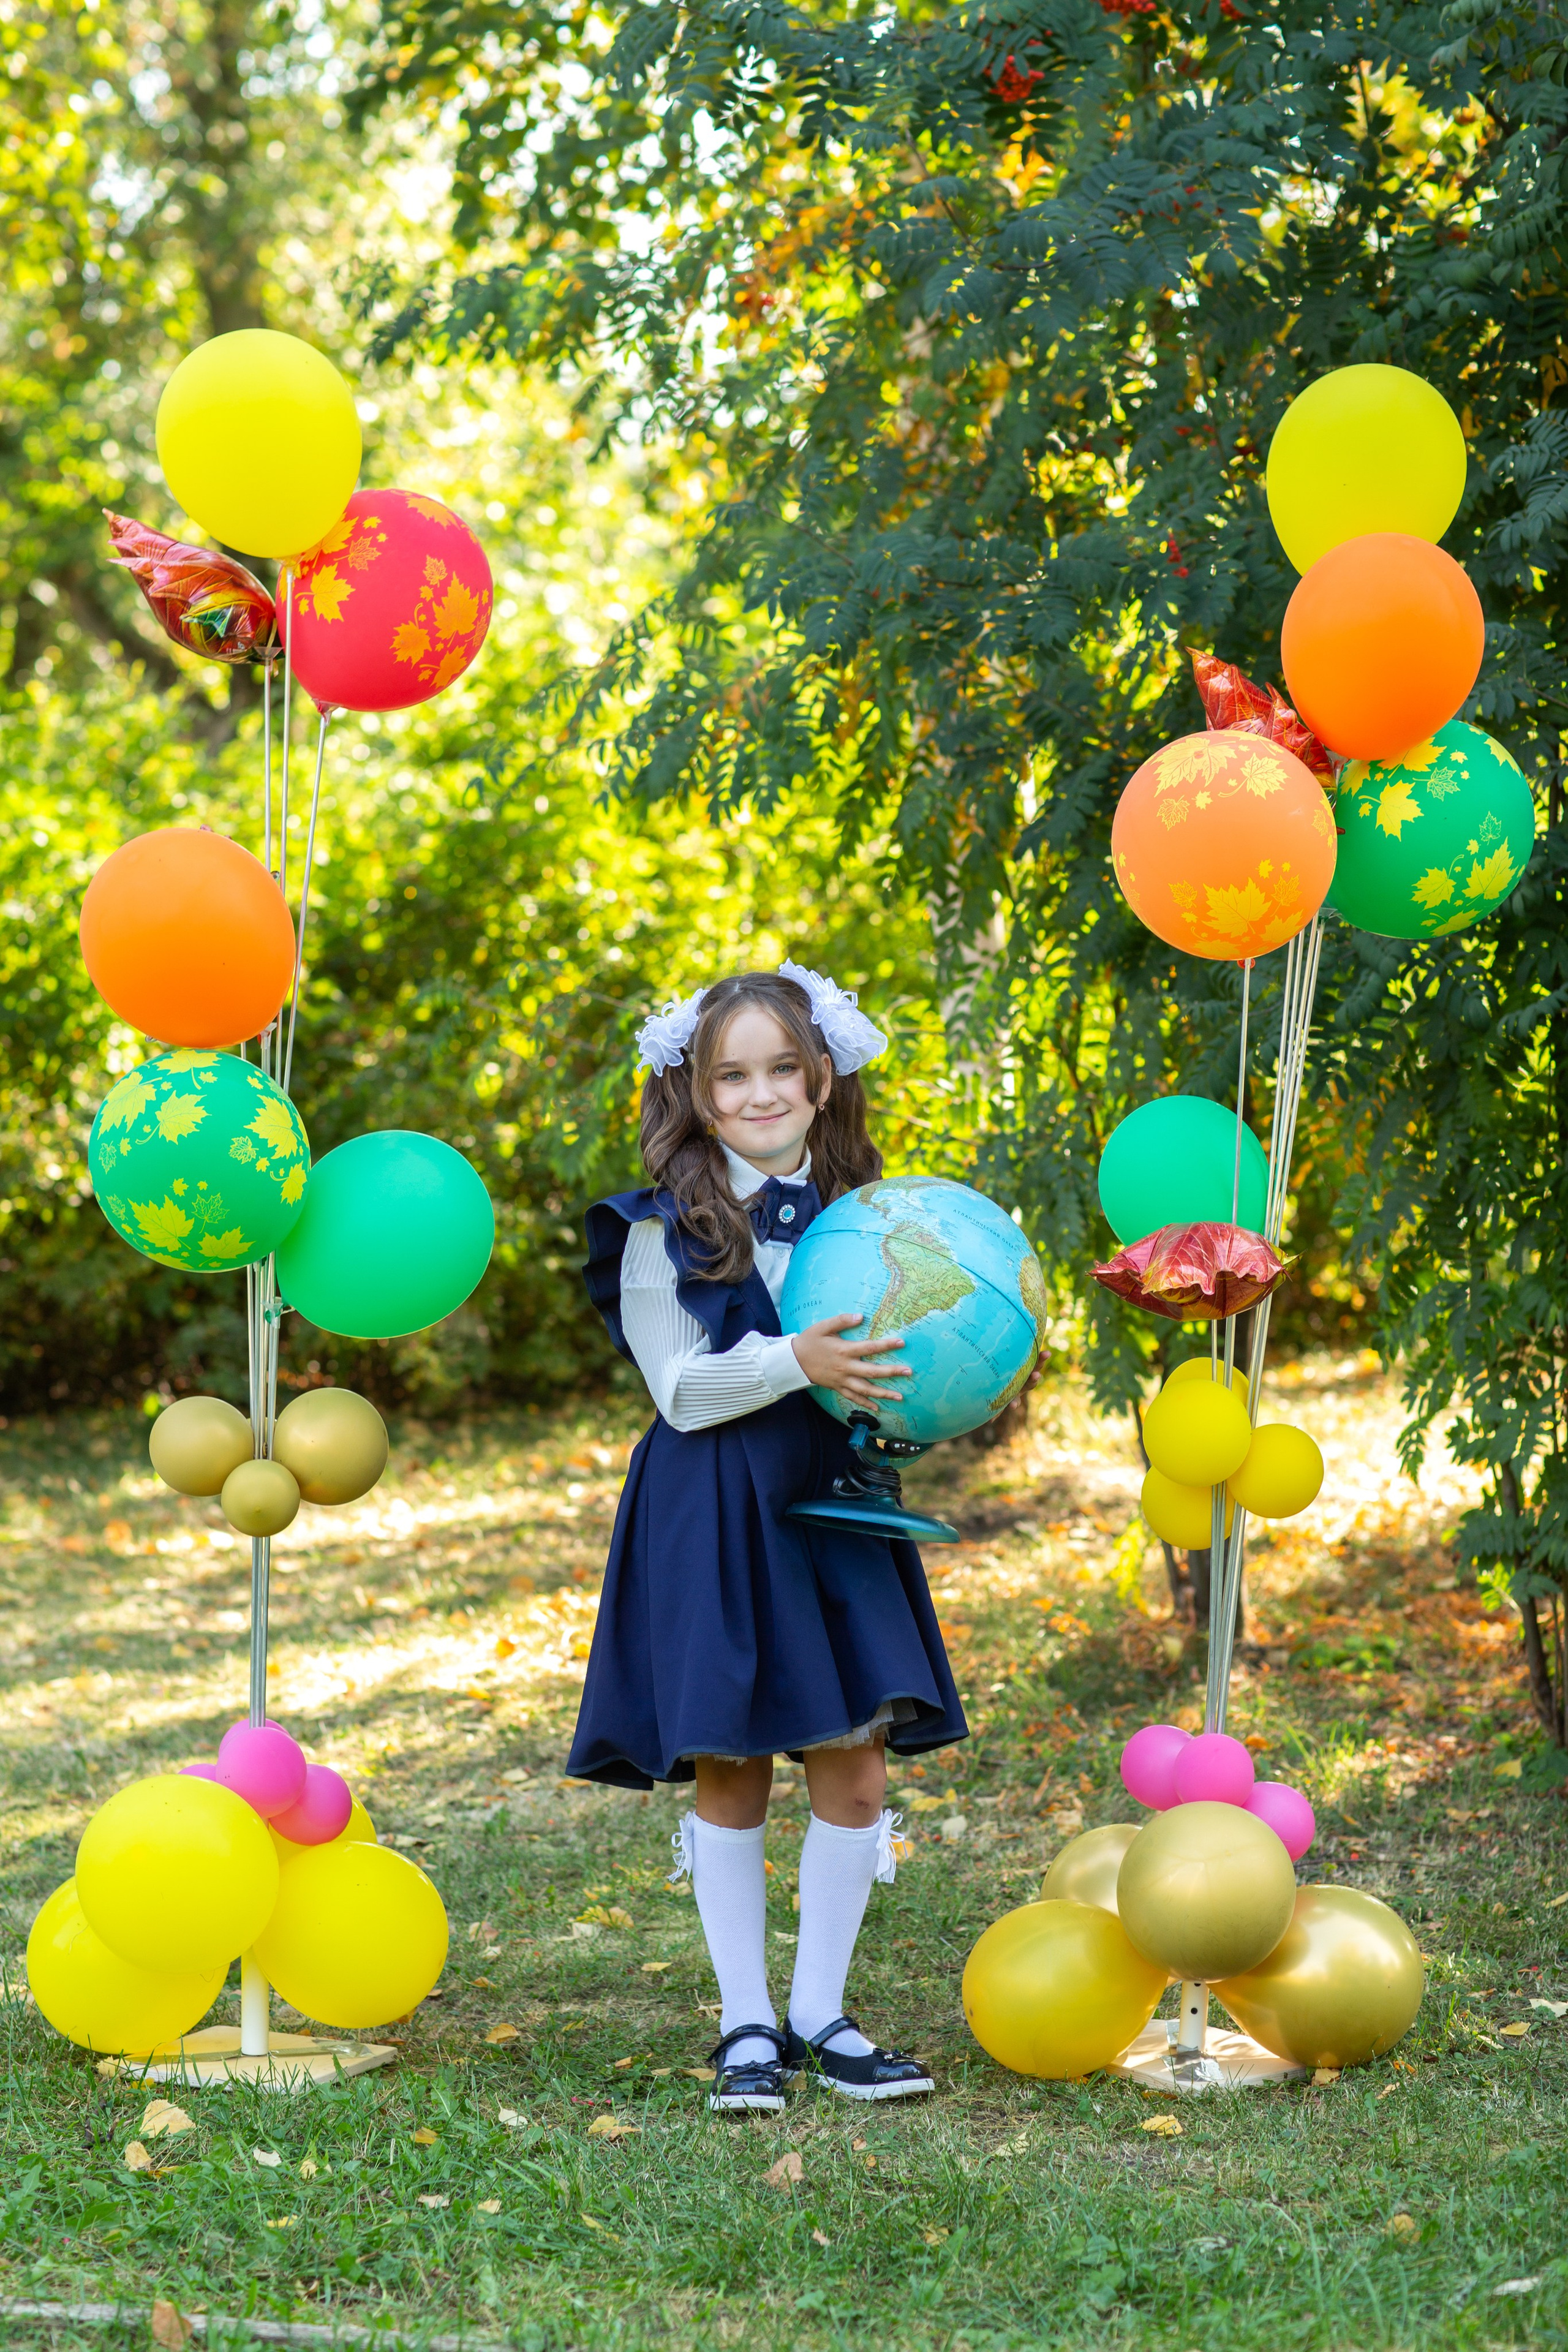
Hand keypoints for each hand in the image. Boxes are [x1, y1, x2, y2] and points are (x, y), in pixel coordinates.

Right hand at [791, 1314, 910, 1407]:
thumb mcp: (823, 1326)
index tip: (902, 1343)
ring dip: (883, 1393)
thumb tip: (860, 1316)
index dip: (886, 1345)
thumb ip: (842, 1320)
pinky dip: (865, 1404)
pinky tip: (877, 1407)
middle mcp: (845, 1367)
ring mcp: (842, 1380)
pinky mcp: (837, 1387)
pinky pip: (853, 1398)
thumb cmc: (809, 1341)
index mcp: (844, 1350)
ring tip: (900, 1396)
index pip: (869, 1348)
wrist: (793, 1361)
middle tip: (908, 1372)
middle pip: (872, 1372)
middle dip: (891, 1372)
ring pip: (865, 1389)